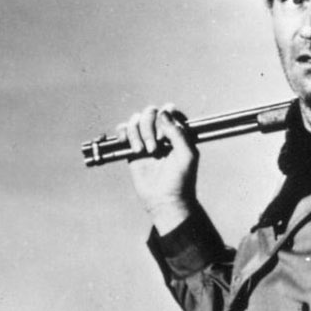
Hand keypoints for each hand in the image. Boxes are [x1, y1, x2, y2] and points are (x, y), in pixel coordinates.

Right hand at [117, 102, 198, 232]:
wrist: (165, 200)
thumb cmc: (180, 180)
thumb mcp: (187, 155)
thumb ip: (178, 132)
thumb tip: (162, 113)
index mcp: (178, 132)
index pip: (169, 110)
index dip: (165, 119)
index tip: (166, 138)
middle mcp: (162, 133)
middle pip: (150, 112)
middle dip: (149, 127)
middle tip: (155, 149)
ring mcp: (146, 139)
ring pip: (136, 119)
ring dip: (137, 134)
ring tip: (142, 152)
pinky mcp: (132, 147)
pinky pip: (123, 129)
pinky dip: (124, 132)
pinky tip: (129, 145)